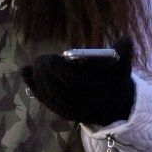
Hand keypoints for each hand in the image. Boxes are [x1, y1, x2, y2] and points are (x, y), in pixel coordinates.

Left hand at [21, 47, 135, 127]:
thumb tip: (125, 38)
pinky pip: (46, 101)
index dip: (59, 70)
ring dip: (38, 81)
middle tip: (40, 60)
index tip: (51, 58)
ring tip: (33, 66)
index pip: (73, 81)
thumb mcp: (123, 69)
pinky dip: (34, 88)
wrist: (115, 109)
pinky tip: (26, 74)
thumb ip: (123, 53)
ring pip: (49, 97)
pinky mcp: (63, 112)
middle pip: (58, 90)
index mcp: (96, 92)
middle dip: (46, 75)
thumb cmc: (115, 84)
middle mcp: (82, 104)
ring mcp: (71, 111)